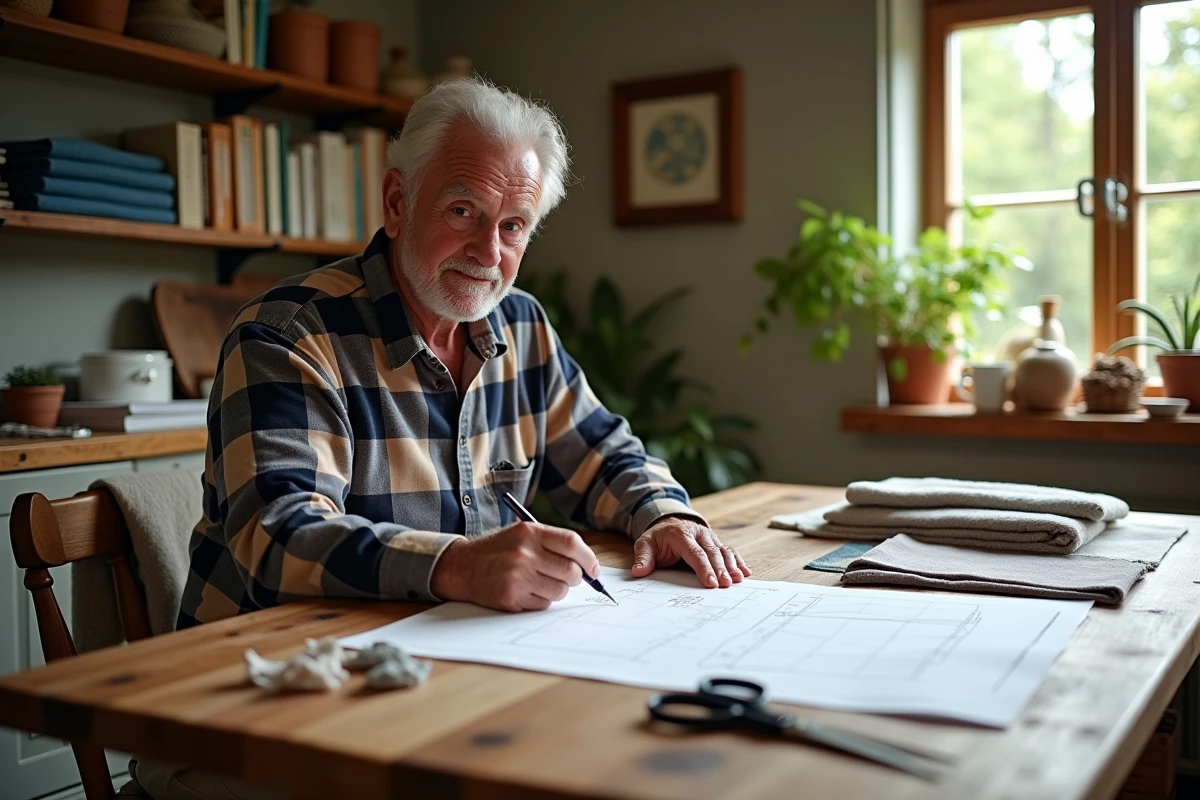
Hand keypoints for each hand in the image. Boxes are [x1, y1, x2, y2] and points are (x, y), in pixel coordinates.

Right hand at [430, 522, 600, 611]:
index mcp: (530, 532)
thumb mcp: (522, 534)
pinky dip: (540, 600)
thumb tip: (588, 566)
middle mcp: (524, 553)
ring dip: (556, 590)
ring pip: (560, 591)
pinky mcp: (511, 597)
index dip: (589, 558)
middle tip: (566, 577)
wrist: (462, 567)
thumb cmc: (498, 550)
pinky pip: (543, 604)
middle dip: (575, 578)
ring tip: (539, 582)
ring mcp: (517, 577)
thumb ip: (553, 544)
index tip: (593, 569)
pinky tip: (525, 591)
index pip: (572, 543)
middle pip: (571, 571)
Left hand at [632, 517, 750, 587]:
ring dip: (732, 565)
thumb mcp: (645, 544)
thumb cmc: (658, 538)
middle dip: (721, 568)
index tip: (711, 582)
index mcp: (680, 534)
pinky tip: (745, 572)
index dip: (703, 568)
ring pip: (723, 550)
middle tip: (726, 584)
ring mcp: (709, 537)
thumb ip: (643, 558)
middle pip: (712, 552)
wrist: (669, 522)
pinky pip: (728, 550)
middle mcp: (698, 534)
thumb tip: (638, 572)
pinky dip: (737, 561)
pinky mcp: (715, 542)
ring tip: (738, 579)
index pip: (694, 552)